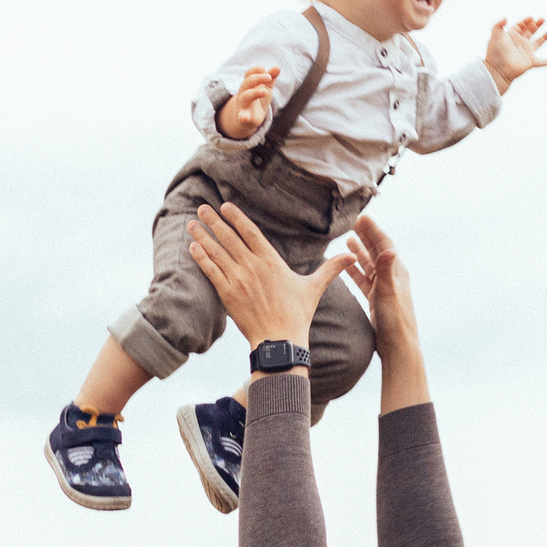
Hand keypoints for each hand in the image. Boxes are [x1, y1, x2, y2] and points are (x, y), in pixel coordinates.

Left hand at [184, 203, 350, 353]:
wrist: (281, 340)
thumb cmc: (298, 314)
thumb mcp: (315, 287)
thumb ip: (331, 268)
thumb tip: (352, 257)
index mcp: (272, 262)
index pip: (251, 232)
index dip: (236, 217)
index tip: (225, 206)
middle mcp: (253, 267)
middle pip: (230, 238)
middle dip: (215, 221)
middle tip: (203, 208)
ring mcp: (239, 280)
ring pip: (217, 252)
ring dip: (203, 235)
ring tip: (193, 223)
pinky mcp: (228, 294)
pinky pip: (211, 271)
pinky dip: (201, 258)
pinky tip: (193, 247)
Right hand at [216, 66, 281, 138]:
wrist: (248, 118)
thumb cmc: (257, 100)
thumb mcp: (265, 88)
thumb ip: (271, 79)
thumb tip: (278, 67)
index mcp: (249, 85)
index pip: (248, 74)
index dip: (255, 70)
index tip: (263, 69)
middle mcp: (244, 92)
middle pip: (247, 83)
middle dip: (257, 79)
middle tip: (269, 77)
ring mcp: (243, 104)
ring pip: (245, 96)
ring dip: (254, 93)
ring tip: (264, 92)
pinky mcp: (244, 116)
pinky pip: (242, 115)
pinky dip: (242, 116)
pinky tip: (244, 118)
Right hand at [346, 216, 417, 353]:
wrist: (397, 346)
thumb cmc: (394, 320)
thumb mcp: (388, 293)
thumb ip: (385, 270)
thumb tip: (389, 249)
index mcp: (396, 272)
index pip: (384, 244)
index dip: (373, 230)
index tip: (362, 217)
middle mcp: (391, 277)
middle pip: (376, 251)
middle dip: (366, 236)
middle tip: (353, 222)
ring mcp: (383, 288)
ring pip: (369, 264)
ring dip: (360, 251)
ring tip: (348, 239)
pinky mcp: (376, 299)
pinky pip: (364, 279)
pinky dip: (355, 270)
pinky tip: (346, 265)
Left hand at [483, 17, 546, 92]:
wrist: (498, 69)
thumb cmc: (495, 53)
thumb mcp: (495, 35)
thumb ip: (498, 25)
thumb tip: (505, 18)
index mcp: (512, 37)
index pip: (520, 26)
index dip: (525, 21)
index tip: (531, 18)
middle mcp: (520, 44)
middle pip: (530, 32)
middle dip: (536, 25)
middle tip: (542, 19)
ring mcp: (526, 53)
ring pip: (537, 44)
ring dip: (543, 38)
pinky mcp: (530, 62)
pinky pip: (541, 63)